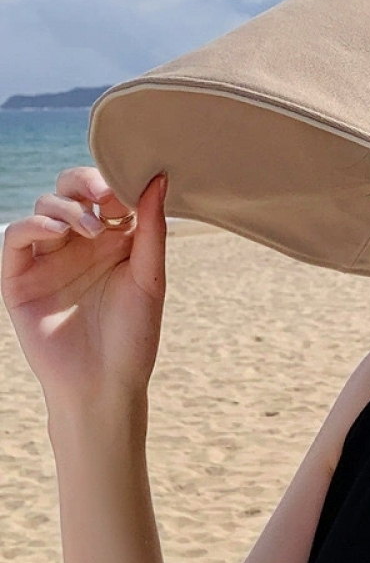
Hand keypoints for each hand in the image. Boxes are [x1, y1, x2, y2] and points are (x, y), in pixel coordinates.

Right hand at [1, 167, 167, 413]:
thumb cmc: (134, 335)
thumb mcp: (150, 277)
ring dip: (66, 207)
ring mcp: (49, 259)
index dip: (115, 183)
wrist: (104, 384)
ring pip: (45, 207)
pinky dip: (34, 225)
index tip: (130, 190)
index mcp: (115, 239)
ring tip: (90, 229)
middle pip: (71, 190)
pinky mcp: (20, 278)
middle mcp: (80, 244)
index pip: (108, 192)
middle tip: (105, 197)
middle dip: (85, 182)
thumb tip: (159, 178)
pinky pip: (17, 237)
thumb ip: (152, 228)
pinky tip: (58, 232)